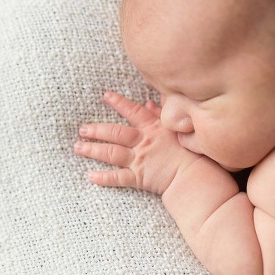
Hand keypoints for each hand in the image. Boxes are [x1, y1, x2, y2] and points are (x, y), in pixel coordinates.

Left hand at [75, 91, 200, 193]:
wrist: (196, 176)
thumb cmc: (194, 153)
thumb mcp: (179, 129)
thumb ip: (164, 115)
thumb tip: (151, 101)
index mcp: (154, 128)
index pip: (133, 112)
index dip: (118, 103)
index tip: (105, 96)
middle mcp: (143, 142)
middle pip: (115, 133)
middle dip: (97, 130)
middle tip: (82, 128)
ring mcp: (140, 160)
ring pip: (111, 153)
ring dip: (93, 149)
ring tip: (78, 147)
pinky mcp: (139, 178)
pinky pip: (118, 178)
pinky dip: (103, 178)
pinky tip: (90, 176)